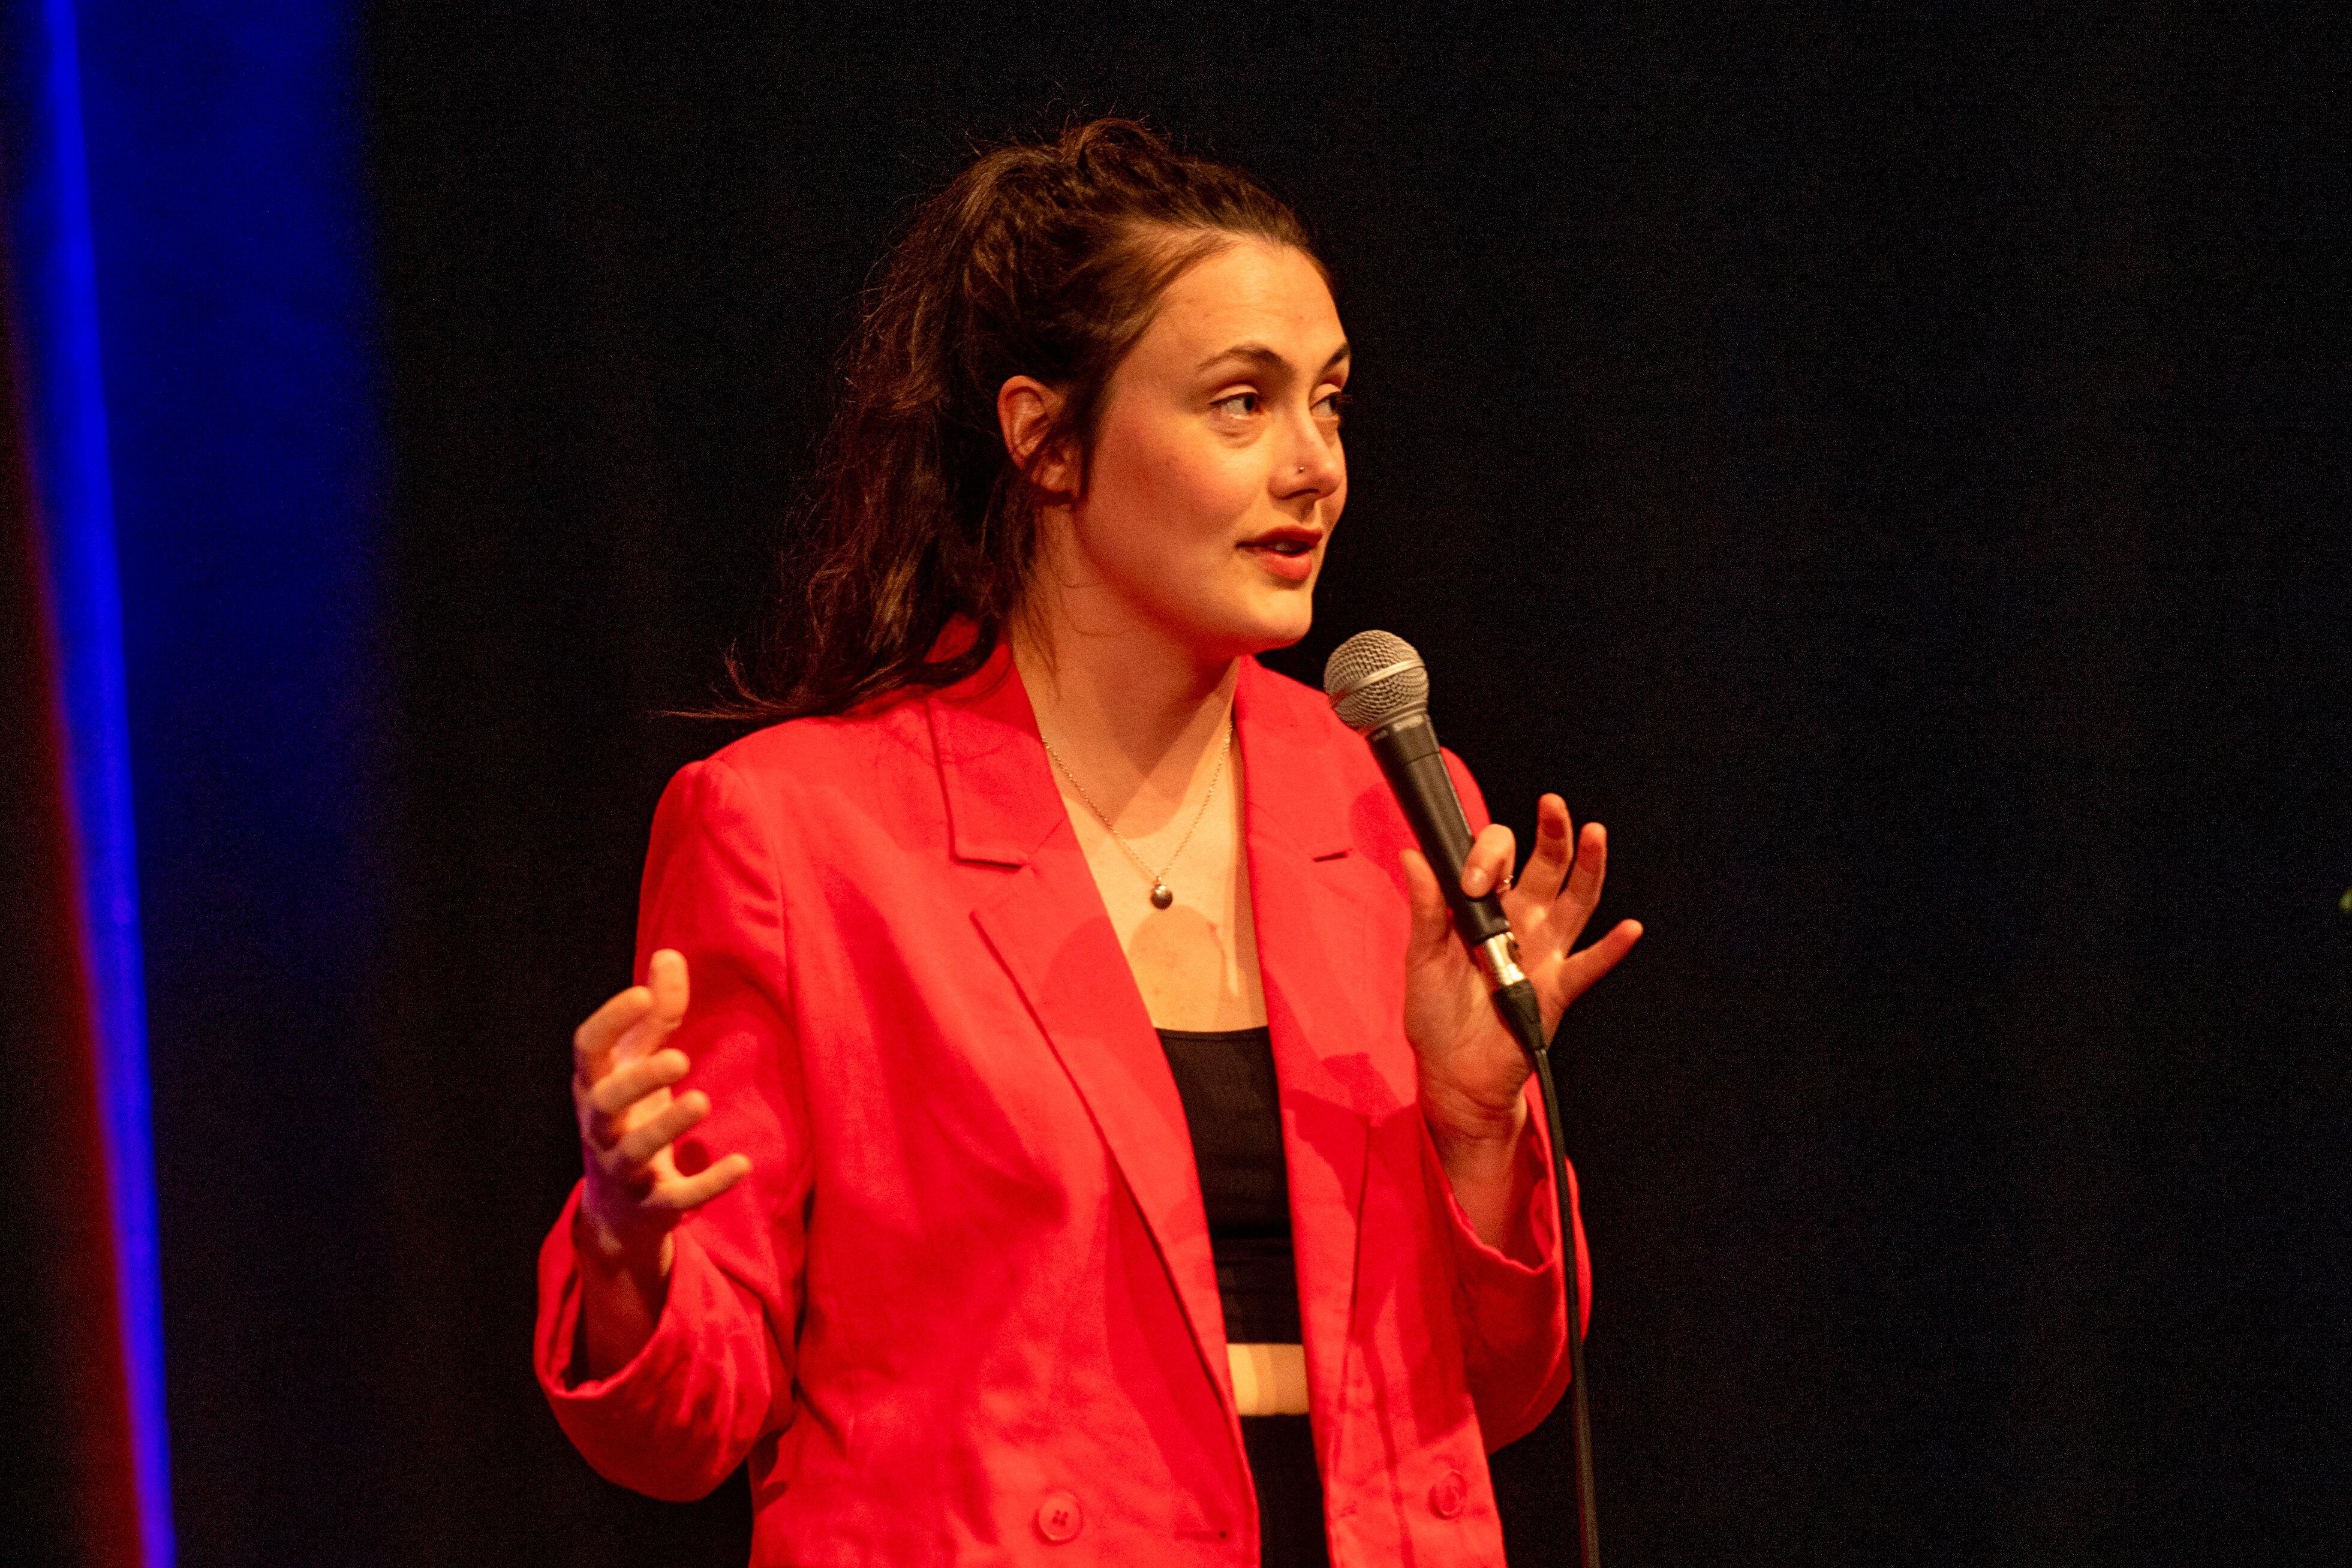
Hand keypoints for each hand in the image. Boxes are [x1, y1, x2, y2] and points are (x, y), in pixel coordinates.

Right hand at [571, 949, 750, 1280]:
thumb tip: (670, 955)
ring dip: (666, 1128)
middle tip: (679, 1058)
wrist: (618, 1212)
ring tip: (702, 1100)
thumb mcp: (637, 1067)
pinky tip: (741, 1164)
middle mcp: (602, 1129)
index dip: (609, 1021)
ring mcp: (624, 1171)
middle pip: (606, 1104)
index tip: (640, 994)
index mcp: (595, 1087)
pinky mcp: (654, 1206)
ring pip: (635, 1152)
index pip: (587, 1050)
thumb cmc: (630, 1117)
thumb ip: (656, 1016)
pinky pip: (678, 1199)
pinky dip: (708, 1185)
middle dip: (638, 1081)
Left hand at [1402, 796, 1641, 1148]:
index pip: (1500, 861)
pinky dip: (1611, 948)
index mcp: (1487, 910)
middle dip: (1552, 834)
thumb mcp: (1423, 958)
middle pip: (1546, 868)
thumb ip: (1427, 909)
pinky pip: (1589, 965)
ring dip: (1589, 869)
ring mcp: (1545, 953)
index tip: (1473, 882)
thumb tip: (1413, 856)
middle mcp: (1522, 923)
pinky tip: (1629, 928)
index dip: (1489, 858)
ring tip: (1596, 834)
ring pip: (1575, 902)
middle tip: (1553, 805)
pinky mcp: (1559, 989)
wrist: (1453, 1073)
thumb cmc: (1435, 1015)